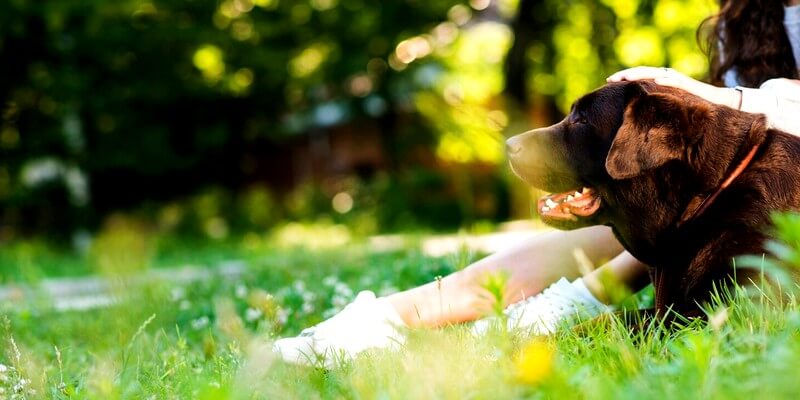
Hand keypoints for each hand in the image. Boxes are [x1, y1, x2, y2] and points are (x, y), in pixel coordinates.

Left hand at [607, 66, 741, 108]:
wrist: (717, 104)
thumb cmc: (689, 108)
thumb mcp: (666, 108)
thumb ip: (652, 107)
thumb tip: (632, 118)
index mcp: (660, 82)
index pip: (639, 76)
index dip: (624, 77)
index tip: (608, 82)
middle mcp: (667, 77)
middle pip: (644, 72)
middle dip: (626, 74)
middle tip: (610, 79)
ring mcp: (678, 80)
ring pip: (657, 73)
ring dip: (641, 74)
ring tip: (626, 77)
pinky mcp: (690, 85)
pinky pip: (677, 81)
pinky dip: (667, 79)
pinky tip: (657, 80)